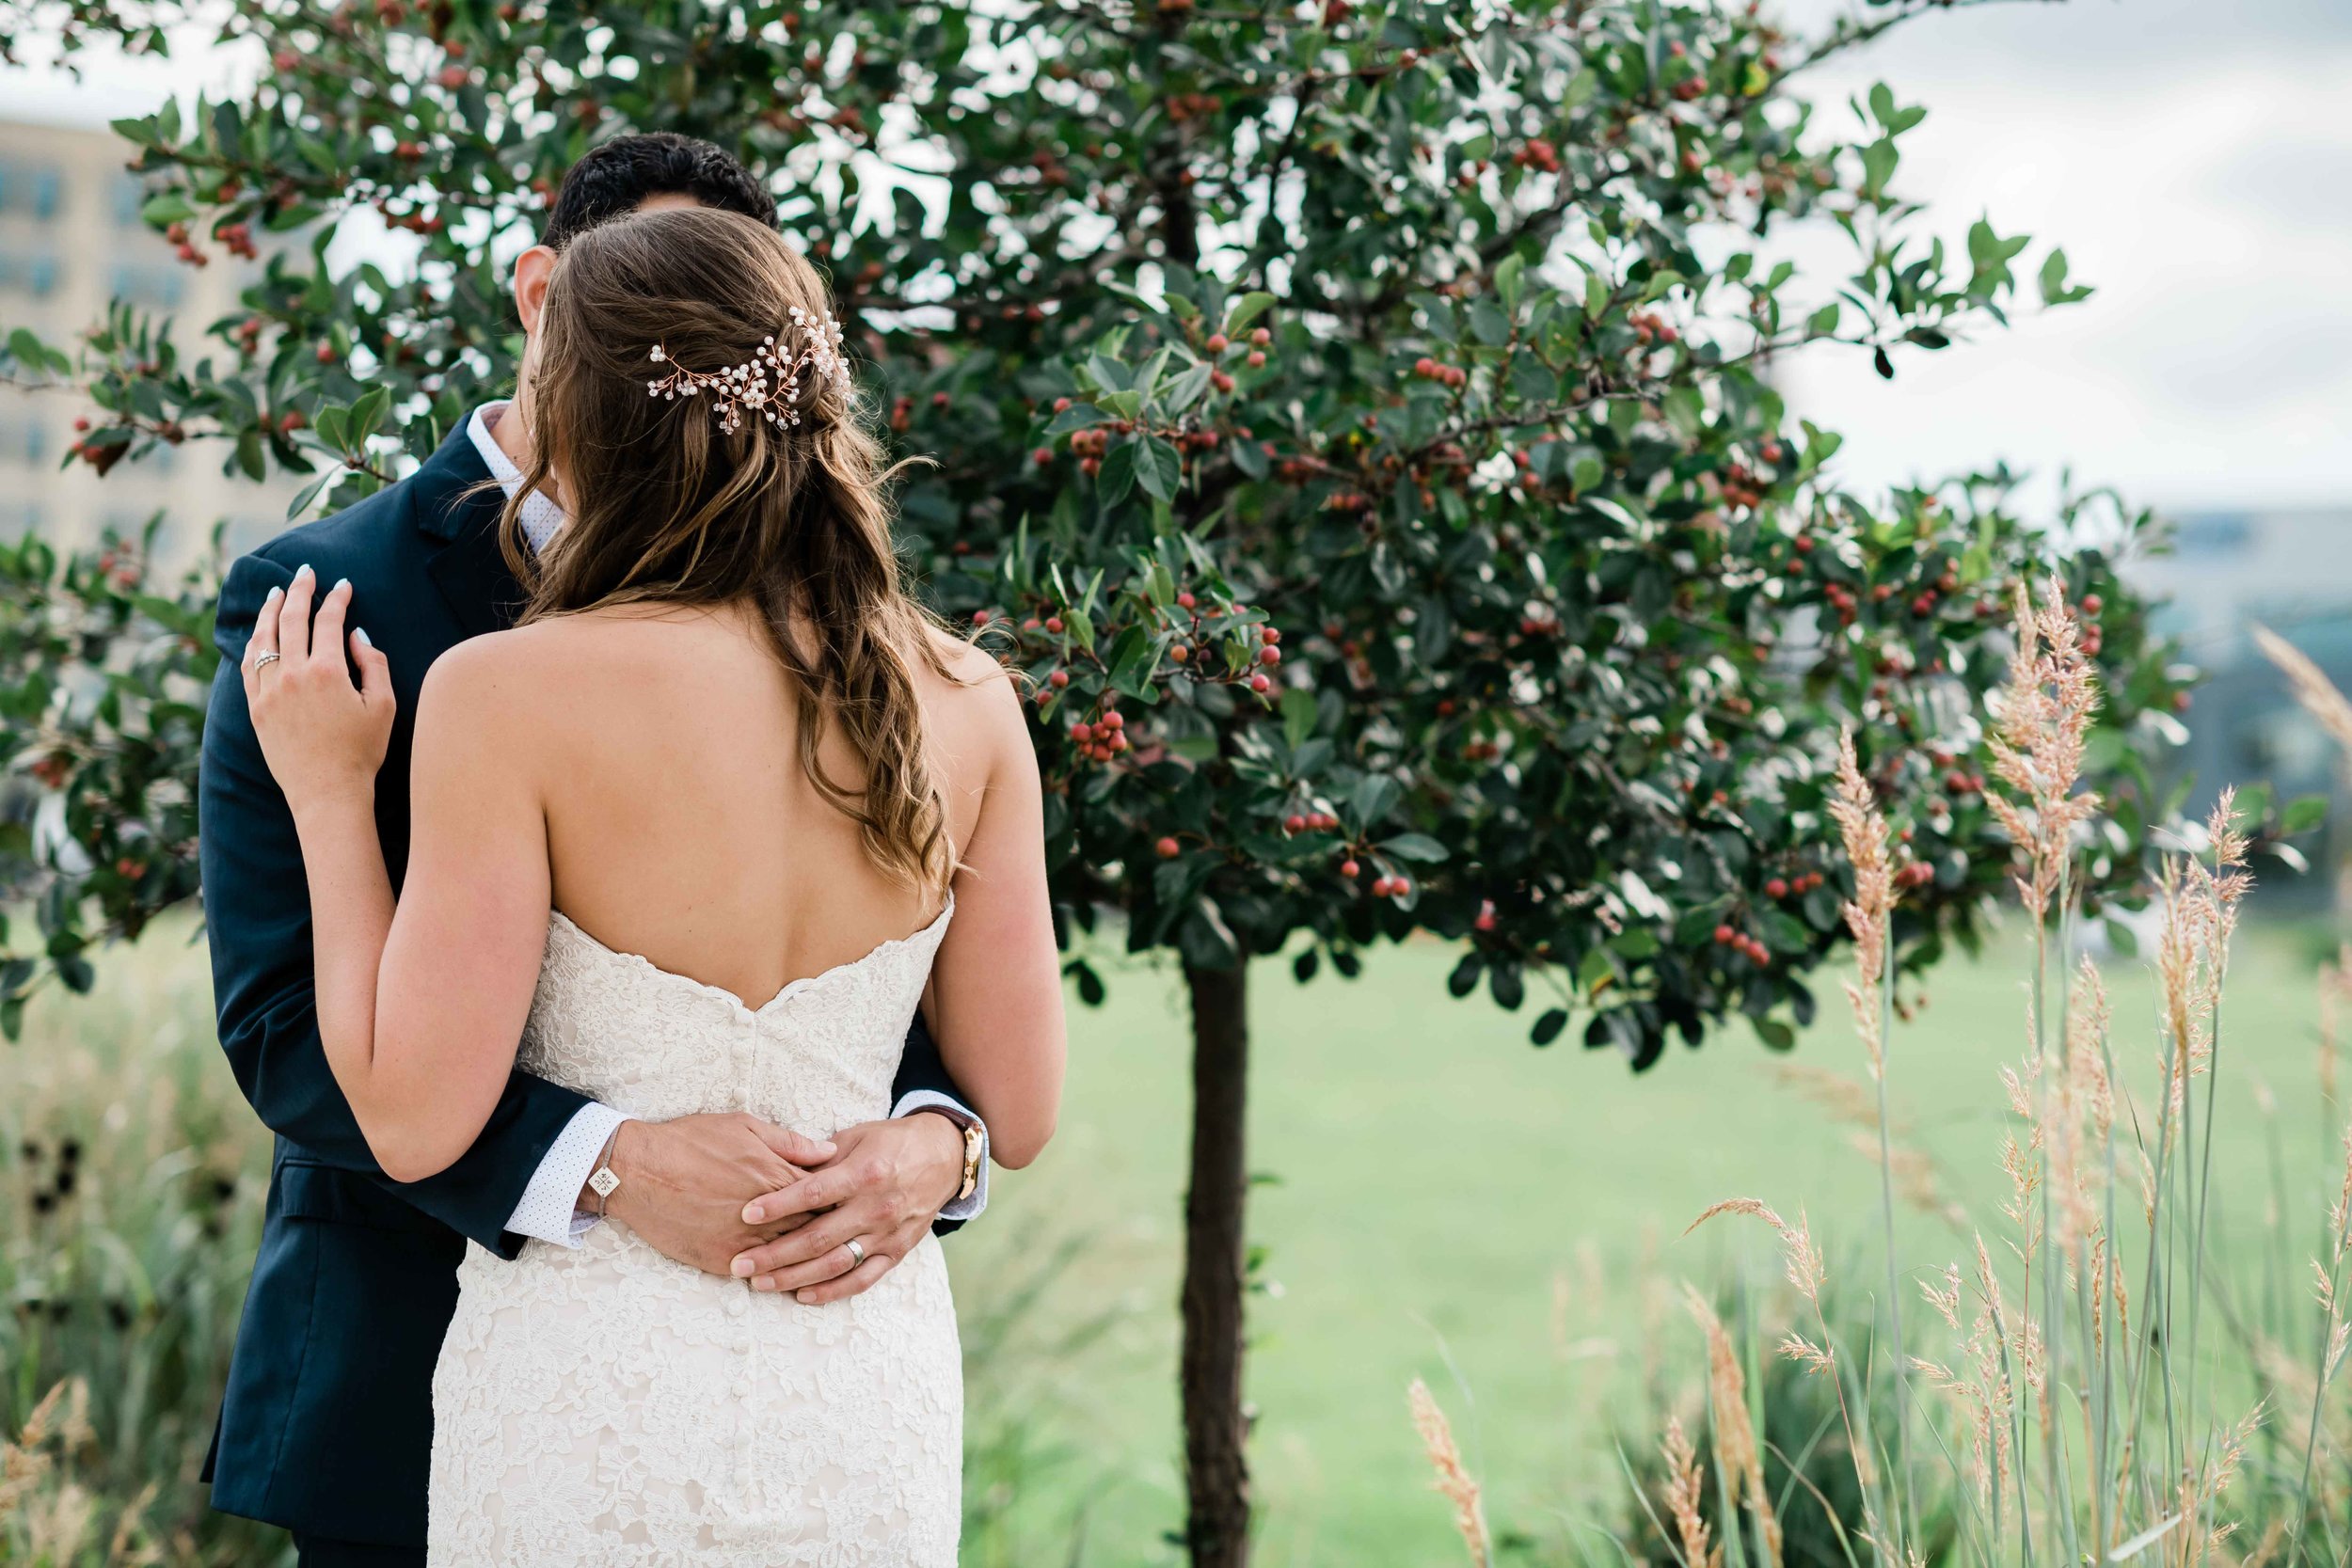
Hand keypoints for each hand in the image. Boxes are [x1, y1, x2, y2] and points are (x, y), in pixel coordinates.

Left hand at [244, 565, 394, 814]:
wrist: (327, 792)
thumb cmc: (362, 751)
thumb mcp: (384, 705)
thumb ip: (372, 663)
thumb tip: (354, 634)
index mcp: (327, 670)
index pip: (328, 621)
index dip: (337, 598)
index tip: (343, 584)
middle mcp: (293, 674)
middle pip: (292, 619)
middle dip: (300, 590)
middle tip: (306, 573)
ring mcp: (269, 690)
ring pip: (264, 637)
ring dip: (270, 610)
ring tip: (276, 593)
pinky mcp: (255, 707)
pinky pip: (249, 665)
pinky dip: (254, 642)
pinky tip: (259, 633)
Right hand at [600, 1113, 837, 1277]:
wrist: (637, 1169)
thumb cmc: (690, 1141)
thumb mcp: (744, 1127)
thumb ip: (790, 1143)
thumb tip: (830, 1152)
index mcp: (776, 1176)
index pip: (826, 1195)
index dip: (839, 1199)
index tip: (848, 1201)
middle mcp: (766, 1213)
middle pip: (815, 1229)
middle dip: (831, 1231)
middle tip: (844, 1234)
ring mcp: (744, 1239)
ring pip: (791, 1257)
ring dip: (808, 1259)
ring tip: (824, 1261)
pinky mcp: (721, 1260)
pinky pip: (760, 1274)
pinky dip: (776, 1275)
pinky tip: (787, 1275)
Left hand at [729, 1111, 965, 1303]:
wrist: (944, 1156)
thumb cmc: (891, 1141)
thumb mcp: (857, 1136)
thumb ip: (820, 1157)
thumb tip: (779, 1171)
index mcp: (864, 1172)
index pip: (812, 1193)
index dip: (777, 1206)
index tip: (746, 1214)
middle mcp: (876, 1207)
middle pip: (817, 1238)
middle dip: (773, 1254)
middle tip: (739, 1264)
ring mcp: (887, 1233)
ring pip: (835, 1264)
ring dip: (794, 1278)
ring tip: (760, 1283)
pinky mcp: (897, 1252)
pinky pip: (862, 1279)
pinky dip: (832, 1291)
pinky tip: (803, 1295)